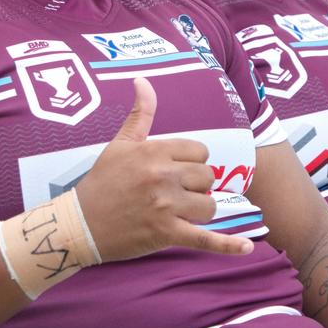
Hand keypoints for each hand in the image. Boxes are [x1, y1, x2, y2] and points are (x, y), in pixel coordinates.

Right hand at [76, 77, 254, 262]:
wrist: (80, 223)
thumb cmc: (101, 182)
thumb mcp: (120, 143)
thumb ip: (140, 113)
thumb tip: (142, 80)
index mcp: (154, 151)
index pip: (200, 152)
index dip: (191, 163)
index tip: (175, 171)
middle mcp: (162, 176)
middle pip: (208, 177)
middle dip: (196, 186)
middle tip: (174, 193)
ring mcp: (166, 206)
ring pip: (209, 205)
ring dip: (199, 210)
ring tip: (179, 213)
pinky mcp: (166, 233)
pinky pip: (205, 239)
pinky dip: (227, 246)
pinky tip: (246, 248)